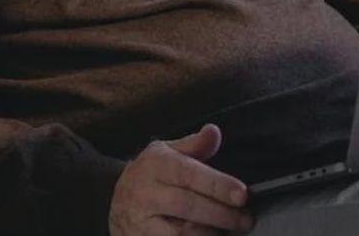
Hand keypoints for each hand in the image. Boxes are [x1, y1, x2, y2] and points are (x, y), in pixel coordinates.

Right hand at [109, 124, 251, 235]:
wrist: (113, 203)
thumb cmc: (150, 175)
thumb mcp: (166, 152)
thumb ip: (193, 145)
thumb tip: (213, 132)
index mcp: (155, 165)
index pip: (188, 174)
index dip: (217, 184)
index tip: (242, 194)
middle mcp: (146, 193)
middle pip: (187, 205)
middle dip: (220, 214)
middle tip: (245, 219)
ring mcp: (141, 221)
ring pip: (180, 233)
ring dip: (209, 233)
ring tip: (230, 231)